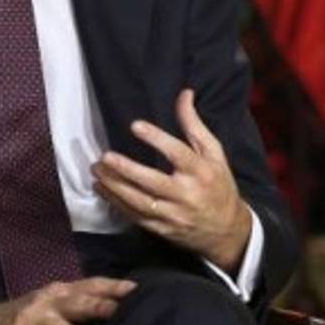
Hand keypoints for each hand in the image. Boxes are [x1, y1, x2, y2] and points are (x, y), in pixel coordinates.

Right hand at [0, 276, 135, 324]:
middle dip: (103, 305)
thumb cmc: (19, 317)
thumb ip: (73, 305)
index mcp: (56, 291)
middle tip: (128, 309)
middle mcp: (46, 302)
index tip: (137, 289)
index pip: (89, 285)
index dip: (112, 286)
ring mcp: (32, 322)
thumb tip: (110, 310)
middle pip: (79, 302)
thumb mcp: (45, 305)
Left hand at [91, 89, 251, 272]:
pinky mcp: (162, 229)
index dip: (156, 139)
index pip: (177, 153)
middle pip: (153, 182)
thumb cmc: (218, 184)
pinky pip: (135, 216)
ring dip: (115, 187)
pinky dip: (116, 203)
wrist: (227, 230)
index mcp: (201, 172)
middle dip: (127, 170)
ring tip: (96, 171)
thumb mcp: (214, 152)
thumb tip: (184, 93)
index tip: (135, 125)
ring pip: (139, 202)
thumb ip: (194, 124)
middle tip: (105, 157)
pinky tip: (102, 189)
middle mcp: (186, 195)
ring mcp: (173, 215)